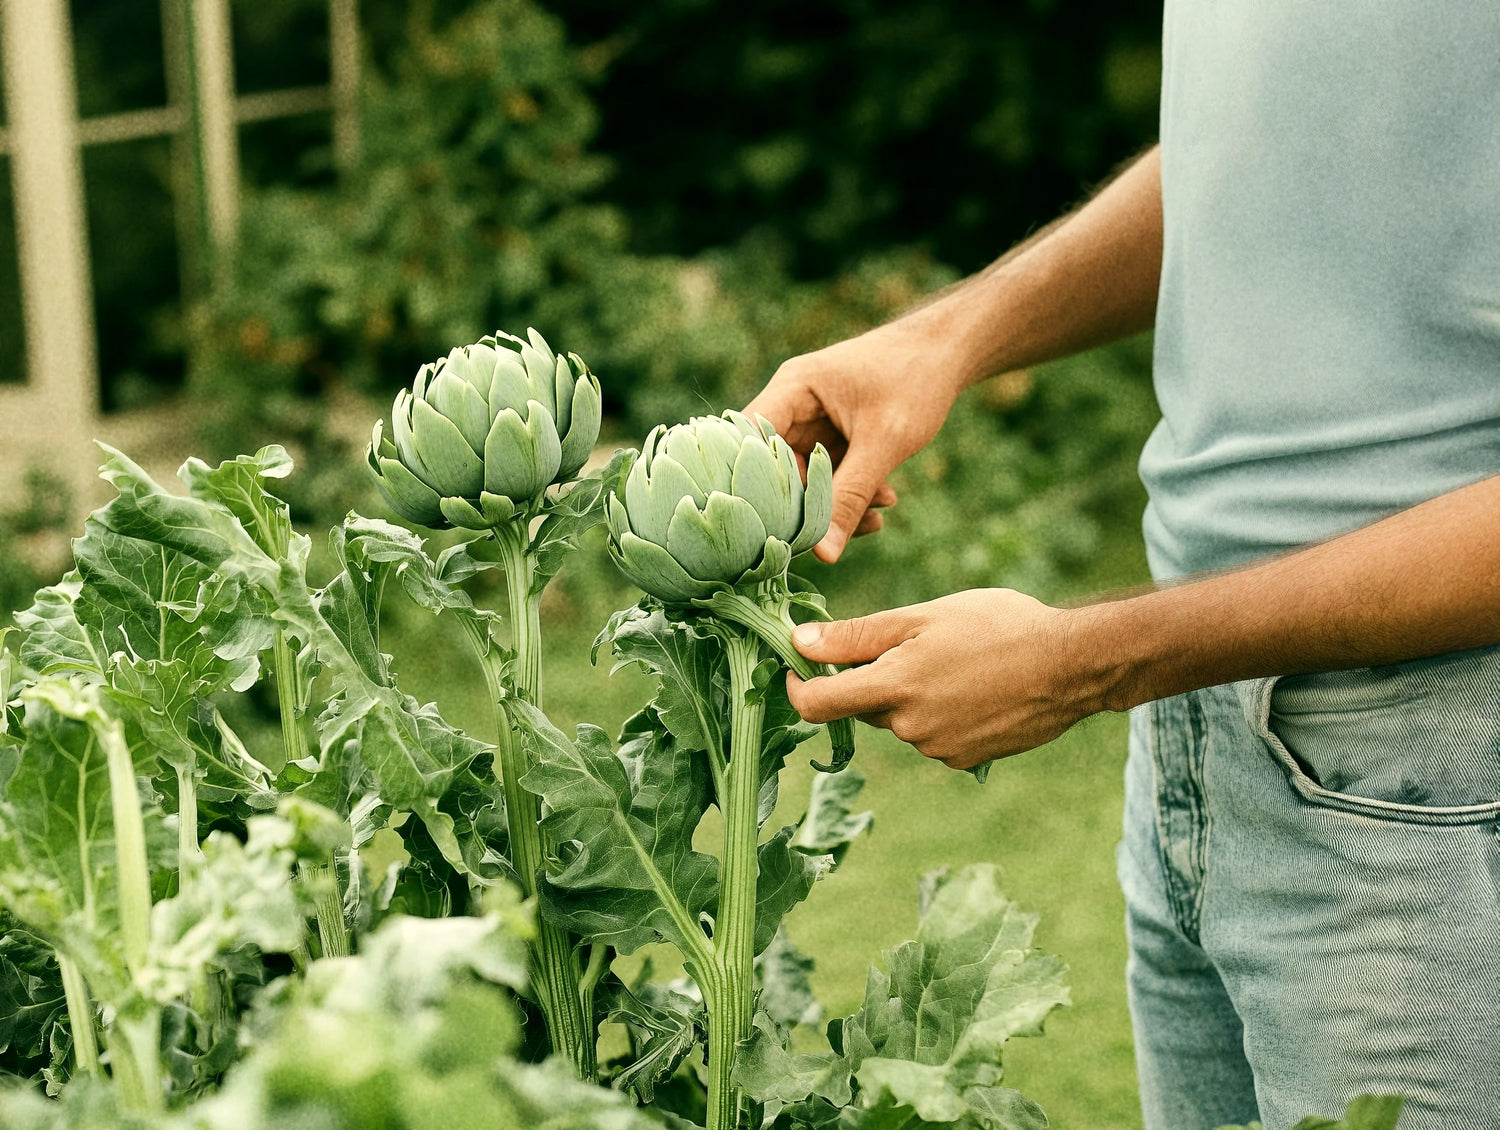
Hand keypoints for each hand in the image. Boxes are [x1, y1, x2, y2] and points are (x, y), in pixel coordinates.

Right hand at [745, 321, 968, 561]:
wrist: (950, 351)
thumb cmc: (916, 378)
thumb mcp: (883, 442)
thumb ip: (851, 497)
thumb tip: (823, 555)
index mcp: (793, 389)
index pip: (749, 443)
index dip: (753, 486)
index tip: (774, 528)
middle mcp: (794, 405)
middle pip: (776, 469)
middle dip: (809, 504)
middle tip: (840, 531)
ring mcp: (813, 422)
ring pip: (807, 479)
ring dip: (838, 502)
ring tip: (879, 510)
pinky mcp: (833, 436)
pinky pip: (830, 475)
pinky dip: (854, 492)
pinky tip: (885, 499)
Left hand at [785, 589, 1113, 769]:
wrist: (1072, 666)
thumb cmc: (999, 626)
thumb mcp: (923, 616)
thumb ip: (857, 635)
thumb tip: (799, 642)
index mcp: (894, 687)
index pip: (818, 704)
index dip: (796, 687)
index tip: (797, 668)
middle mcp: (910, 727)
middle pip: (864, 708)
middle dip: (872, 680)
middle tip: (912, 644)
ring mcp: (938, 748)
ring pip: (901, 720)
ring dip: (911, 696)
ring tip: (958, 662)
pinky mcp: (965, 759)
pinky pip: (933, 736)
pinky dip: (940, 713)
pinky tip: (975, 688)